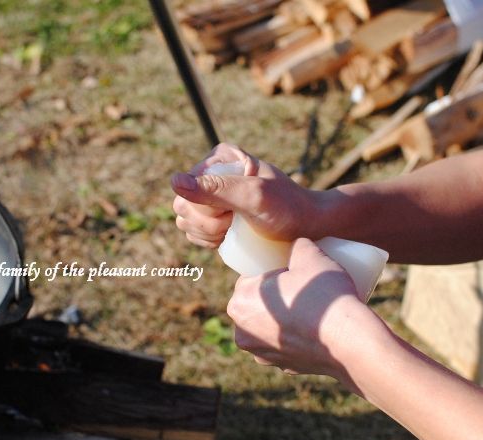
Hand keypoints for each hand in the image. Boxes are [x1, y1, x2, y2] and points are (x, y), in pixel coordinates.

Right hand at [171, 143, 323, 248]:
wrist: (309, 226)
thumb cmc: (287, 210)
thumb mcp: (253, 197)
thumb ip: (216, 188)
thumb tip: (174, 181)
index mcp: (220, 158)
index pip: (186, 190)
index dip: (206, 211)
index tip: (234, 216)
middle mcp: (214, 172)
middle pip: (183, 206)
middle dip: (206, 224)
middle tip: (236, 224)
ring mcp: (213, 194)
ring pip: (186, 220)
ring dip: (207, 233)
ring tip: (236, 229)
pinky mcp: (216, 213)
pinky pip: (193, 229)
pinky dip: (206, 239)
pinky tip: (228, 237)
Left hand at [226, 238, 391, 390]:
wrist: (350, 341)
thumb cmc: (324, 296)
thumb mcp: (310, 254)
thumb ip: (297, 244)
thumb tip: (297, 243)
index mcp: (240, 302)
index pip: (251, 278)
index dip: (271, 272)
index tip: (292, 271)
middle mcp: (243, 332)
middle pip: (259, 303)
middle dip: (276, 295)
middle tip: (303, 286)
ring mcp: (263, 354)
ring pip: (271, 325)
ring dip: (285, 316)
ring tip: (311, 306)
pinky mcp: (284, 367)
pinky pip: (288, 343)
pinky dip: (298, 336)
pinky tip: (316, 327)